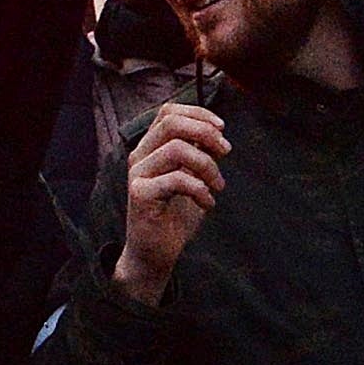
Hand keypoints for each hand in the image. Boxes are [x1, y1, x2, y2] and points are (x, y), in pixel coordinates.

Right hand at [110, 101, 229, 306]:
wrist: (157, 252)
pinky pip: (177, 179)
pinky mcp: (140, 194)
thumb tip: (216, 134)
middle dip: (205, 133)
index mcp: (151, 147)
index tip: (222, 129)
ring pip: (176, 148)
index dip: (198, 114)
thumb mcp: (192, 177)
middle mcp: (140, 155)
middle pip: (171, 123)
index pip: (169, 112)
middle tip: (225, 152)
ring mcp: (138, 174)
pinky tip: (207, 204)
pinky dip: (200, 190)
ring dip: (207, 165)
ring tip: (218, 185)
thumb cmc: (176, 215)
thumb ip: (198, 154)